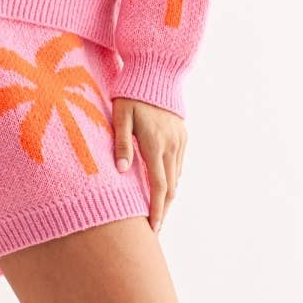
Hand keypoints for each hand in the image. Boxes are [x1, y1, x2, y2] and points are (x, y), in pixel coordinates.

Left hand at [112, 96, 185, 233]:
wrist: (156, 71)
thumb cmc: (131, 93)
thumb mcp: (120, 116)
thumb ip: (121, 143)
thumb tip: (122, 170)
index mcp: (155, 144)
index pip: (158, 187)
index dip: (156, 211)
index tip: (153, 230)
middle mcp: (172, 145)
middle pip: (170, 188)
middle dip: (163, 210)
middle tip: (154, 229)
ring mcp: (180, 140)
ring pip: (176, 177)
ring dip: (167, 197)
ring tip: (157, 212)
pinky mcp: (183, 135)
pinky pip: (178, 164)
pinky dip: (171, 179)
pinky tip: (162, 187)